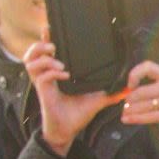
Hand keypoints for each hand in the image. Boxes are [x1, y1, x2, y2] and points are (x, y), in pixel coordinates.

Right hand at [25, 39, 114, 153]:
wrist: (69, 130)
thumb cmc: (78, 114)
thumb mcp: (97, 100)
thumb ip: (111, 92)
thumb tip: (127, 87)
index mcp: (55, 73)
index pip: (46, 52)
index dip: (45, 39)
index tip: (50, 28)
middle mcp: (46, 76)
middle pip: (32, 53)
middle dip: (40, 45)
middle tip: (53, 46)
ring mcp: (43, 83)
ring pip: (30, 62)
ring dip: (45, 58)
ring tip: (59, 63)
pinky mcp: (43, 92)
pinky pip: (42, 77)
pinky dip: (51, 73)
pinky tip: (64, 75)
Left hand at [118, 61, 158, 145]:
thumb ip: (155, 85)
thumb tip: (128, 91)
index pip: (148, 66)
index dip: (134, 74)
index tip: (129, 84)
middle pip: (141, 91)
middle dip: (129, 99)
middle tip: (123, 104)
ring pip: (143, 105)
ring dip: (130, 110)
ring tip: (124, 114)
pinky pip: (148, 116)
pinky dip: (135, 119)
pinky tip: (127, 120)